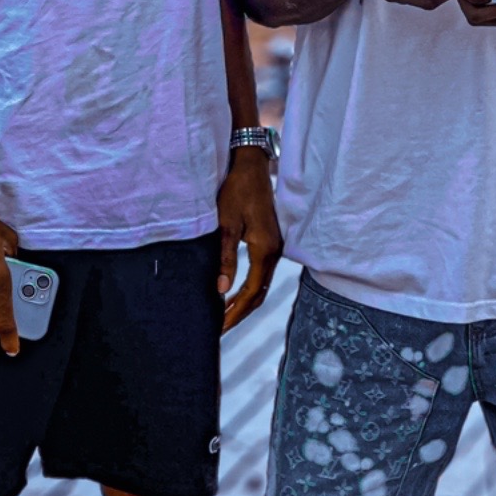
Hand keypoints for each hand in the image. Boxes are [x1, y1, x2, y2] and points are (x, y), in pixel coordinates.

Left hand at [218, 149, 284, 330]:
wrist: (251, 166)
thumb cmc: (237, 191)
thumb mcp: (226, 224)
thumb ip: (225, 258)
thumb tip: (221, 290)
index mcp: (265, 250)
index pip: (252, 292)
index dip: (236, 312)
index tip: (220, 326)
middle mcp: (274, 252)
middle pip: (260, 293)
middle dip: (241, 313)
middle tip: (220, 329)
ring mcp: (275, 247)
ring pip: (262, 285)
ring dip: (245, 302)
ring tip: (226, 317)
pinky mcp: (270, 242)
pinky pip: (262, 274)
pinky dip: (249, 289)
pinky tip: (235, 293)